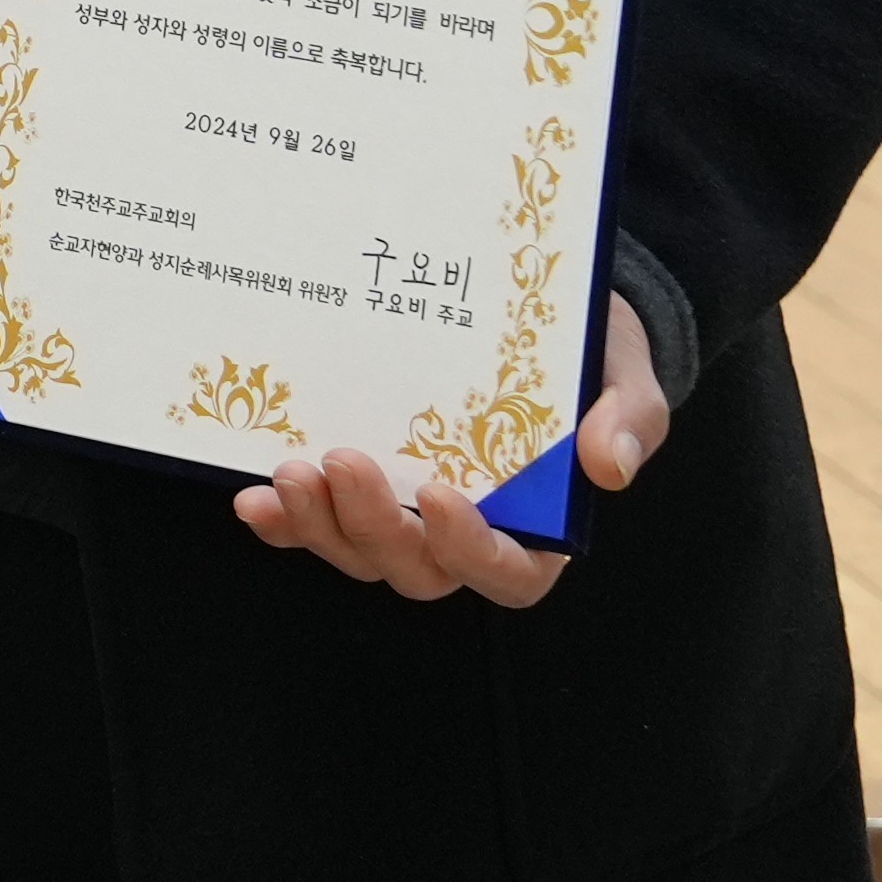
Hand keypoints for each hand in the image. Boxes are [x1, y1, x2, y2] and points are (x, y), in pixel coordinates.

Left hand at [231, 311, 674, 606]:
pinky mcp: (356, 487)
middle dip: (374, 527)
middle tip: (342, 462)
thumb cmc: (586, 353)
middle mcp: (465, 531)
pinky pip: (315, 523)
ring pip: (358, 551)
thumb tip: (611, 465)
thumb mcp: (623, 373)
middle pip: (416, 568)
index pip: (506, 571)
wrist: (530, 311)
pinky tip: (251, 496)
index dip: (470, 549)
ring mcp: (405, 513)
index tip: (444, 494)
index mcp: (538, 525)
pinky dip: (283, 519)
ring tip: (288, 472)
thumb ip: (629, 418)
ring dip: (318, 524)